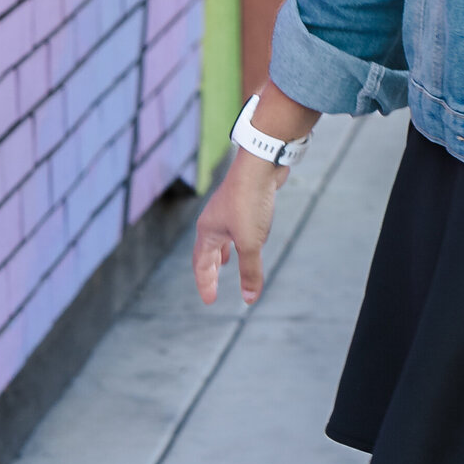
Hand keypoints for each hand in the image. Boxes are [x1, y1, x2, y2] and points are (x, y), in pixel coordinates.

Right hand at [192, 148, 286, 308]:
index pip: (202, 264)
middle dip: (210, 269)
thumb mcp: (250, 242)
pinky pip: (237, 227)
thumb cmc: (249, 202)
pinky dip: (237, 239)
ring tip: (225, 263)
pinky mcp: (244, 202)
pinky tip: (247, 238)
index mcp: (208, 231)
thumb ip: (250, 271)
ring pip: (222, 237)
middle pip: (208, 250)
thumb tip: (249, 299)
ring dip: (222, 252)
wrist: (261, 163)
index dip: (205, 283)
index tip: (209, 300)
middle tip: (212, 285)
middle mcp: (214, 220)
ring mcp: (228, 210)